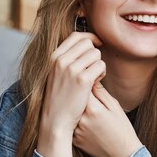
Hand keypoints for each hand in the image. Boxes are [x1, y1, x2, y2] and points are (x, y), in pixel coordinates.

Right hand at [36, 32, 104, 156]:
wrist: (56, 119)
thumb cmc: (59, 98)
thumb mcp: (57, 74)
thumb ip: (67, 59)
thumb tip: (85, 44)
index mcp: (54, 57)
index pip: (76, 36)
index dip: (90, 37)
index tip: (97, 44)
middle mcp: (61, 60)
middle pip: (88, 43)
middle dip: (95, 54)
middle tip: (92, 69)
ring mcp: (71, 69)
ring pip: (96, 54)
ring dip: (99, 65)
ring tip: (93, 78)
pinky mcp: (82, 80)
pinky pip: (100, 66)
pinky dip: (101, 74)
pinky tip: (94, 83)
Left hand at [73, 83, 142, 156]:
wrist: (121, 154)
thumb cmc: (121, 128)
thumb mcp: (115, 107)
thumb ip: (101, 92)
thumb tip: (90, 77)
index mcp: (93, 109)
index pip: (82, 86)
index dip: (85, 80)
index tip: (88, 78)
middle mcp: (82, 119)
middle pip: (74, 97)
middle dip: (78, 91)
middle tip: (82, 89)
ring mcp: (76, 130)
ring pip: (70, 110)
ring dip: (73, 103)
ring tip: (78, 101)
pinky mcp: (74, 138)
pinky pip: (70, 122)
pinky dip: (72, 117)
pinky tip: (76, 114)